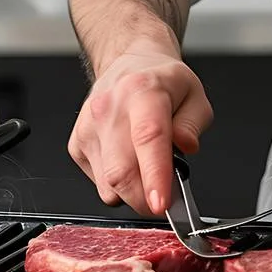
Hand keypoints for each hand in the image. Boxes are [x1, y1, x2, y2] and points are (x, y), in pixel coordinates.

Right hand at [68, 45, 212, 215]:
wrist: (128, 68)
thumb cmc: (162, 84)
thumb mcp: (195, 96)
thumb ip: (193, 125)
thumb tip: (185, 148)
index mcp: (143, 90)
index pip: (147, 136)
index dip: (155, 175)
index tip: (161, 204)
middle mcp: (110, 107)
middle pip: (122, 171)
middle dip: (146, 199)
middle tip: (165, 197)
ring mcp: (88, 127)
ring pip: (109, 185)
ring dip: (133, 193)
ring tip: (147, 168)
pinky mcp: (77, 145)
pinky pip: (100, 184)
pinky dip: (118, 186)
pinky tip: (128, 162)